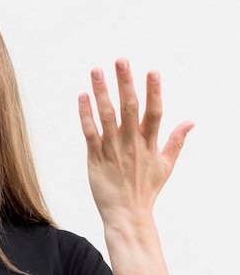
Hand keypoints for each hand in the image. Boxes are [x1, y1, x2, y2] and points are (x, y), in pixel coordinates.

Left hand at [78, 58, 192, 226]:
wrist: (127, 214)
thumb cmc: (146, 190)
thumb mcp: (166, 166)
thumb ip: (176, 141)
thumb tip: (191, 121)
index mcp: (150, 143)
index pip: (155, 112)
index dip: (154, 91)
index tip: (152, 71)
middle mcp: (132, 144)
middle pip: (130, 108)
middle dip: (126, 82)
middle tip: (121, 60)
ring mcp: (113, 150)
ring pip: (107, 116)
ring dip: (102, 92)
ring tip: (96, 70)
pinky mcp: (95, 159)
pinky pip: (90, 133)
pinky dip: (85, 115)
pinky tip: (82, 97)